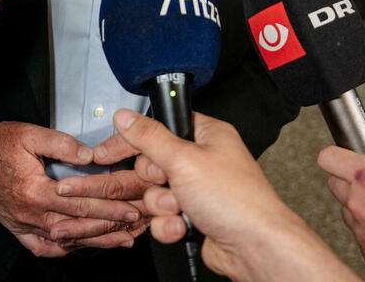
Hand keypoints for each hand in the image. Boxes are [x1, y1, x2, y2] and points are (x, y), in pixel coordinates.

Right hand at [0, 121, 144, 256]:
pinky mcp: (17, 228)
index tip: (129, 209)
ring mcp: (22, 224)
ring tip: (119, 240)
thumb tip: (89, 155)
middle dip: (109, 227)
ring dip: (93, 241)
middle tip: (134, 226)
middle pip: (77, 226)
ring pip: (64, 240)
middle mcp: (29, 213)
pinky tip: (79, 248)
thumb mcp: (31, 135)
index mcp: (34, 190)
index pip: (80, 204)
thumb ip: (62, 144)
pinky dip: (63, 249)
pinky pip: (42, 247)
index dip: (108, 208)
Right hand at [115, 109, 358, 281]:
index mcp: (207, 135)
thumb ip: (150, 137)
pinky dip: (169, 224)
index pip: (160, 126)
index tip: (109, 150)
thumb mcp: (184, 160)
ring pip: (156, 192)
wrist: (254, 247)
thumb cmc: (237, 201)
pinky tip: (183, 225)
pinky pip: (164, 216)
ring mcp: (199, 190)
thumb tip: (127, 117)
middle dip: (156, 179)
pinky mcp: (194, 215)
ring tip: (180, 207)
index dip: (134, 139)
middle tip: (168, 181)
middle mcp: (203, 160)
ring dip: (162, 205)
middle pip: (153, 163)